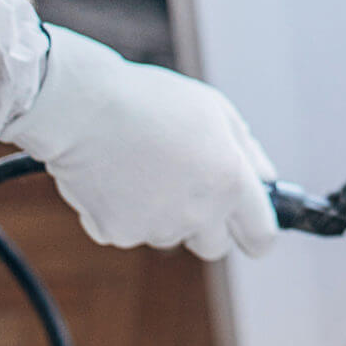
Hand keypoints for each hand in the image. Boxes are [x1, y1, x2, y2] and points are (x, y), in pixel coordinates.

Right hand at [1, 27, 281, 260]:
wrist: (80, 104)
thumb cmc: (148, 99)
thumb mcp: (213, 109)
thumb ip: (247, 150)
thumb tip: (266, 180)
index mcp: (229, 182)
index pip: (261, 236)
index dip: (257, 234)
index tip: (249, 230)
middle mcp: (198, 212)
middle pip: (214, 245)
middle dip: (206, 225)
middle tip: (183, 186)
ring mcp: (156, 227)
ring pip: (169, 236)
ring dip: (160, 214)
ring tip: (140, 167)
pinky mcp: (117, 233)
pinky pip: (128, 232)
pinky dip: (121, 212)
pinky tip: (112, 176)